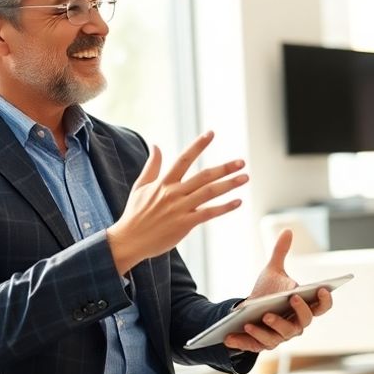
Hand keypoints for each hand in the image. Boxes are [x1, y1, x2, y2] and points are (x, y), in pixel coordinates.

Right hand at [106, 132, 247, 274]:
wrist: (129, 240)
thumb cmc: (135, 214)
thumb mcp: (140, 186)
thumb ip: (152, 165)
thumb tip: (156, 145)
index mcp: (164, 183)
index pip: (184, 159)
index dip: (198, 145)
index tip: (211, 133)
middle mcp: (173, 193)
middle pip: (203, 176)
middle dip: (224, 168)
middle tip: (241, 162)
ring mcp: (180, 209)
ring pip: (209, 193)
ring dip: (229, 185)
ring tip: (245, 177)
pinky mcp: (185, 224)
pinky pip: (208, 213)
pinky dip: (224, 207)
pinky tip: (237, 202)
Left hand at [225, 229, 334, 351]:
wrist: (248, 312)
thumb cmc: (267, 292)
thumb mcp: (272, 271)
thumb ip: (280, 253)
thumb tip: (287, 230)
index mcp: (302, 308)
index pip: (320, 307)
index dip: (325, 300)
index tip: (322, 288)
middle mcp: (295, 325)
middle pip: (303, 323)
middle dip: (299, 311)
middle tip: (292, 299)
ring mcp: (278, 337)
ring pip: (279, 337)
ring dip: (269, 329)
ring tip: (259, 318)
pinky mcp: (260, 345)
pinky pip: (253, 346)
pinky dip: (243, 342)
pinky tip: (230, 335)